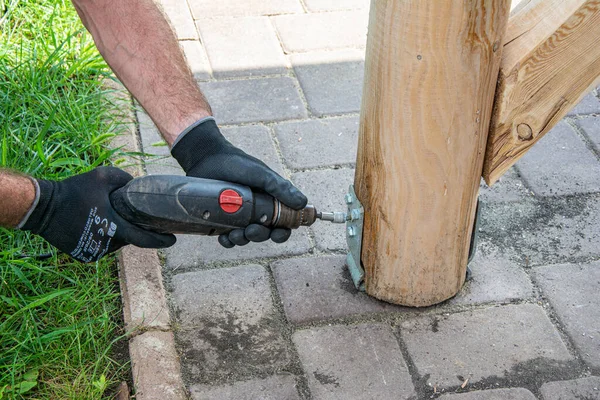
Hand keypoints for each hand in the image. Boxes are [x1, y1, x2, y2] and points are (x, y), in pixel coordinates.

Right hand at [22, 167, 175, 261]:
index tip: (174, 239)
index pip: (144, 239)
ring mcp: (93, 253)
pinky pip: (102, 247)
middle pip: (129, 239)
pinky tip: (99, 225)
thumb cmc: (73, 190)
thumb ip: (125, 179)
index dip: (161, 240)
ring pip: (115, 244)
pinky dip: (105, 238)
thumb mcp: (102, 176)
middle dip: (133, 229)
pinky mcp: (83, 255)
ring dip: (117, 233)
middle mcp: (105, 245)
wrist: (42, 208)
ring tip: (111, 217)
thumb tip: (138, 184)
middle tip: (136, 217)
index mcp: (113, 228)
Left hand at [171, 117, 307, 247]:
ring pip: (246, 237)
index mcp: (270, 201)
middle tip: (251, 230)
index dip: (282, 231)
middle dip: (260, 235)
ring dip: (243, 240)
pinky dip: (227, 241)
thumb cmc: (237, 163)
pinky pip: (227, 237)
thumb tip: (302, 203)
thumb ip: (280, 188)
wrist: (207, 157)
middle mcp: (256, 211)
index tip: (278, 233)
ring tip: (235, 234)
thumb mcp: (261, 175)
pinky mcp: (221, 219)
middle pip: (264, 233)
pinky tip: (224, 237)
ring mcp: (238, 216)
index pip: (282, 223)